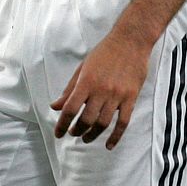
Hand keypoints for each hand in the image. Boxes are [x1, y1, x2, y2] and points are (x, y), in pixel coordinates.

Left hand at [50, 30, 150, 149]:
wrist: (130, 41)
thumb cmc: (104, 52)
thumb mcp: (83, 67)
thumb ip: (69, 88)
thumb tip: (55, 106)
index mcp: (86, 81)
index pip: (70, 108)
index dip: (62, 123)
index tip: (58, 133)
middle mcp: (101, 90)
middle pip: (86, 119)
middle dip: (77, 130)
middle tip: (73, 133)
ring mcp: (117, 95)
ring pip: (103, 123)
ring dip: (92, 135)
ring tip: (86, 138)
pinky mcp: (130, 98)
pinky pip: (123, 123)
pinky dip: (116, 137)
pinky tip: (108, 145)